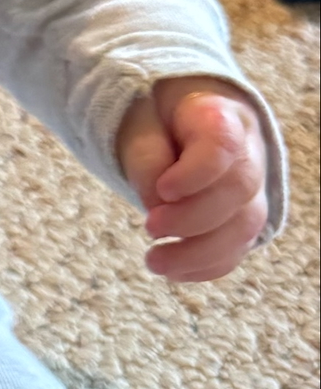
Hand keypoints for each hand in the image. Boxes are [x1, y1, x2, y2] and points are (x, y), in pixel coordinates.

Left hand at [116, 77, 267, 282]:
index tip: (162, 191)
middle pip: (239, 189)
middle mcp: (247, 151)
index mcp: (219, 116)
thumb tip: (157, 204)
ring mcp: (251, 188)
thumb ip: (146, 154)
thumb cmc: (156, 118)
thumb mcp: (138, 122)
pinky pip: (236, 249)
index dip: (197, 174)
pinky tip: (172, 273)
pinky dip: (205, 266)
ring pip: (245, 227)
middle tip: (150, 228)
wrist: (176, 121)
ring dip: (199, 253)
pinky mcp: (241, 218)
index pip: (223, 145)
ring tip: (154, 261)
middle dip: (193, 218)